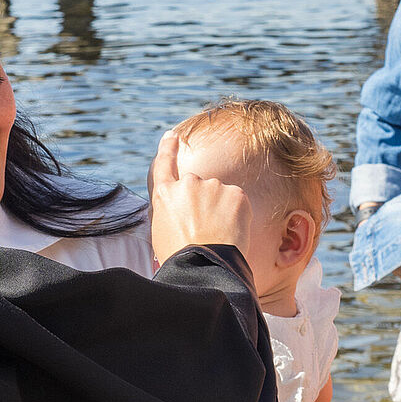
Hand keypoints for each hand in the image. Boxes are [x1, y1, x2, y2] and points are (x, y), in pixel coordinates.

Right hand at [148, 131, 251, 261]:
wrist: (203, 265)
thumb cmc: (180, 256)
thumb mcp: (162, 230)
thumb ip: (172, 210)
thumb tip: (184, 208)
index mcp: (164, 194)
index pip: (164, 164)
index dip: (168, 148)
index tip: (172, 135)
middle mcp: (187, 183)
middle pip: (198, 186)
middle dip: (203, 202)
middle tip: (205, 230)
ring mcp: (212, 186)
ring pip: (220, 195)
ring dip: (221, 210)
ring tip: (217, 236)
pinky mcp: (236, 193)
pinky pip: (238, 202)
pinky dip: (237, 215)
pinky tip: (231, 232)